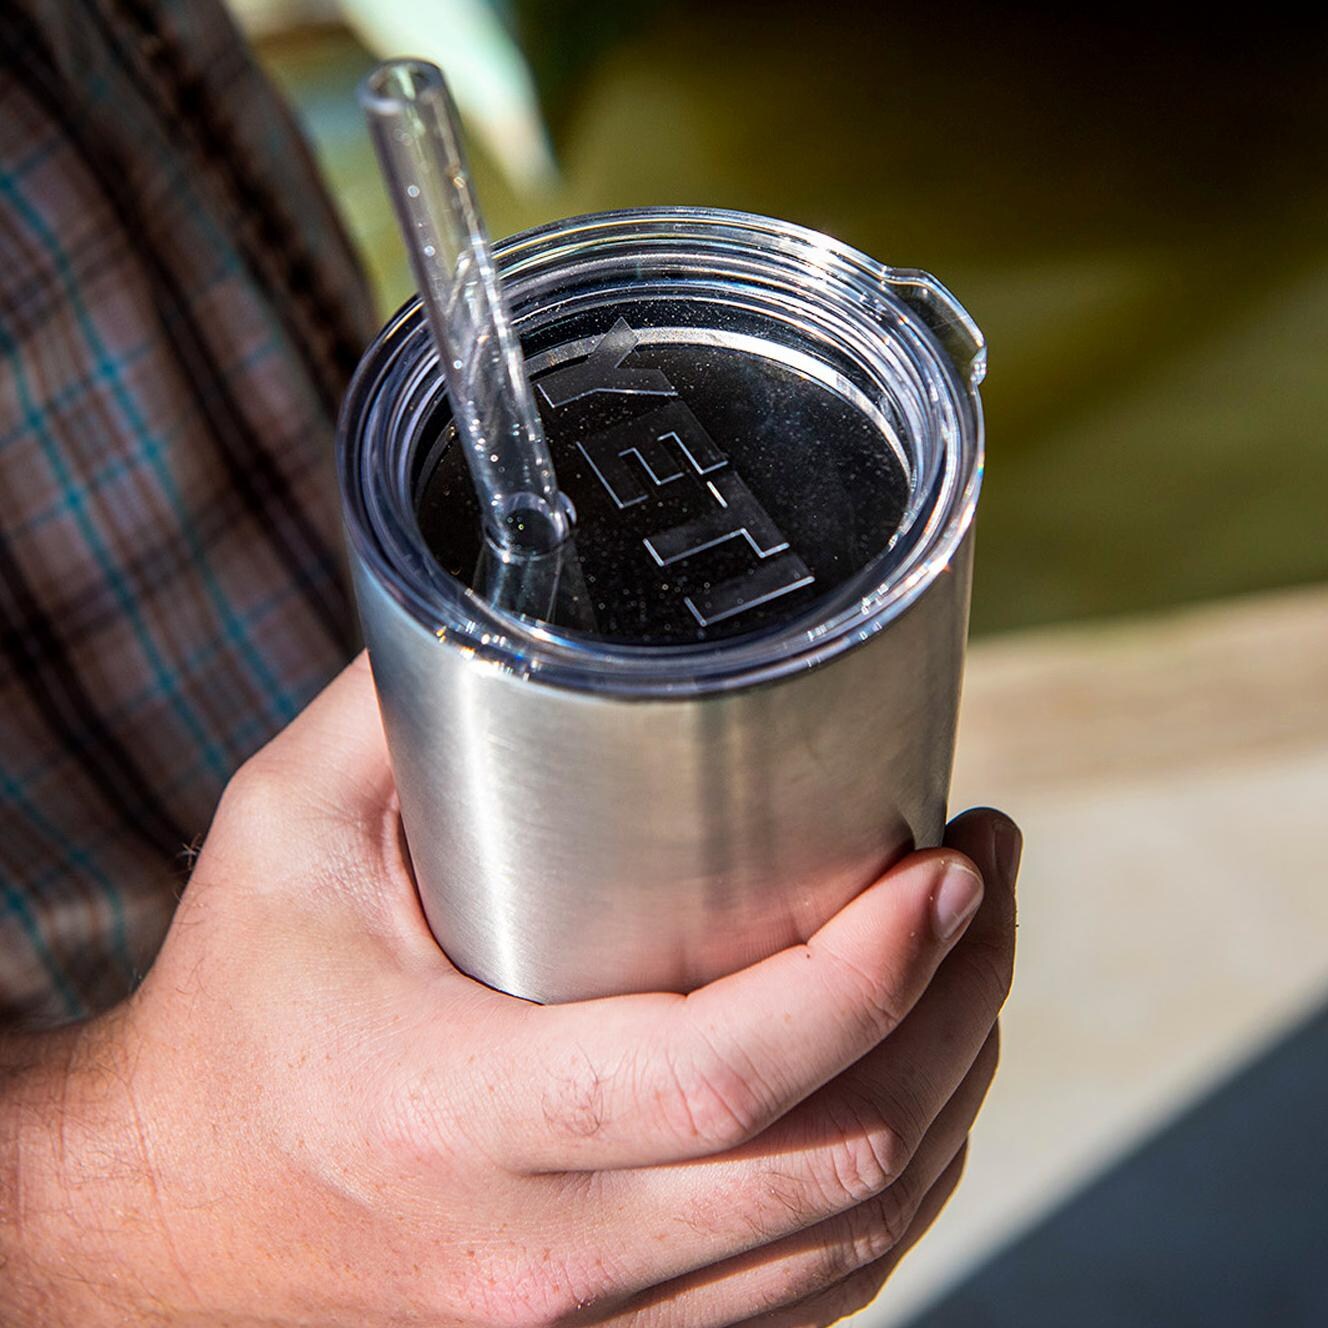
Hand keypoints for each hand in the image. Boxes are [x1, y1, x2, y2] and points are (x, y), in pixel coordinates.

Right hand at [0, 655, 1018, 1326]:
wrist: (165, 1213)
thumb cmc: (233, 1009)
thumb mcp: (283, 831)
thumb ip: (402, 703)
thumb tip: (522, 593)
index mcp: (451, 1112)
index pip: (722, 1072)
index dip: (869, 972)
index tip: (943, 869)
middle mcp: (532, 1252)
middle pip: (828, 1159)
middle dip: (954, 1008)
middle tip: (980, 882)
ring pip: (843, 1240)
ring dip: (948, 1097)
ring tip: (970, 964)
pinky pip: (808, 1299)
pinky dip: (891, 1195)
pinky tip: (913, 1095)